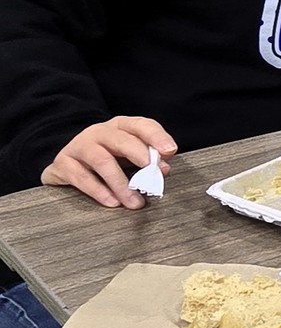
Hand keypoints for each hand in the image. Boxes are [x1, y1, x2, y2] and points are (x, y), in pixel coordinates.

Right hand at [41, 117, 176, 209]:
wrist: (65, 162)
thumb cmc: (105, 156)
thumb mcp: (127, 153)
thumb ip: (147, 158)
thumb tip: (164, 168)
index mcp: (119, 126)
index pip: (141, 125)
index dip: (157, 136)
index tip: (170, 151)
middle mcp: (98, 132)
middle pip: (121, 140)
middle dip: (140, 155)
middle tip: (154, 174)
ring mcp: (78, 146)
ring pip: (102, 160)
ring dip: (121, 183)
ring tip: (135, 202)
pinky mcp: (62, 164)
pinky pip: (81, 178)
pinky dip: (99, 191)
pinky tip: (113, 203)